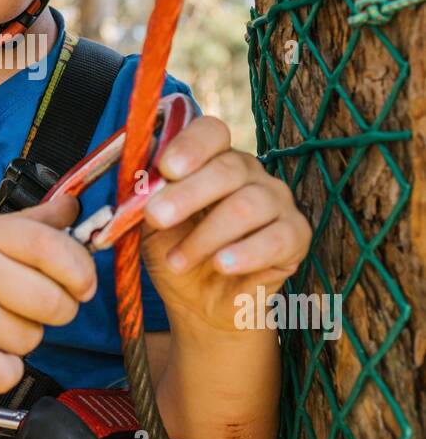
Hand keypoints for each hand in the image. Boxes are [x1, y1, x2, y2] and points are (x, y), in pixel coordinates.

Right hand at [0, 191, 96, 393]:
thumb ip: (26, 223)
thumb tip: (74, 211)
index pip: (52, 246)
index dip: (81, 269)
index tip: (83, 283)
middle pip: (52, 300)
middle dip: (57, 311)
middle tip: (37, 309)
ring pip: (31, 338)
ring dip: (22, 339)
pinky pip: (7, 372)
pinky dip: (2, 369)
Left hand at [140, 115, 312, 332]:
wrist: (201, 305)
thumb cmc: (176, 254)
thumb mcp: (151, 226)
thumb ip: (147, 198)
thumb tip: (141, 180)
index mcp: (213, 159)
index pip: (212, 133)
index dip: (191, 146)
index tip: (166, 169)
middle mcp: (250, 173)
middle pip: (228, 168)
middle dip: (188, 194)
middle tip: (156, 217)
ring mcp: (277, 201)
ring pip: (249, 205)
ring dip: (207, 235)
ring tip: (178, 262)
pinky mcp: (296, 235)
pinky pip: (278, 238)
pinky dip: (246, 253)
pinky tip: (222, 265)